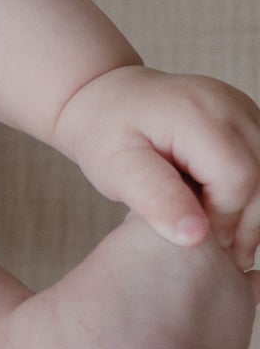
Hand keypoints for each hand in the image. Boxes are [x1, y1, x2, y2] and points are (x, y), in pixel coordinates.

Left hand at [52, 63, 259, 268]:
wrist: (105, 98)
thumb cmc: (104, 135)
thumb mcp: (115, 169)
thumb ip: (155, 199)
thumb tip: (195, 237)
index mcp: (196, 115)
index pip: (238, 179)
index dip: (224, 219)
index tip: (195, 238)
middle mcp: (229, 105)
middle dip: (246, 221)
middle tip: (219, 250)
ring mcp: (243, 108)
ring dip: (254, 210)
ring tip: (226, 238)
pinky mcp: (248, 117)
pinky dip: (254, 192)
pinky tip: (227, 211)